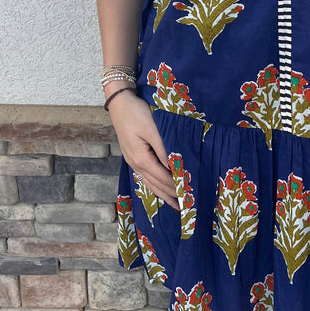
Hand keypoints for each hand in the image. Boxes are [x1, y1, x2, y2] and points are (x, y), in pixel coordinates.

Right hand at [107, 93, 178, 210]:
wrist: (120, 103)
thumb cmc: (137, 113)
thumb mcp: (152, 129)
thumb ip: (162, 149)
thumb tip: (172, 166)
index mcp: (141, 158)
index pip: (162, 178)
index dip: (175, 187)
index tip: (189, 195)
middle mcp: (135, 164)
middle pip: (156, 184)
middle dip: (171, 195)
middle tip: (186, 207)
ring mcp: (132, 161)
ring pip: (149, 183)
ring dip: (163, 194)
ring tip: (175, 205)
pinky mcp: (133, 157)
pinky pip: (145, 177)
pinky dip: (155, 186)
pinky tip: (160, 190)